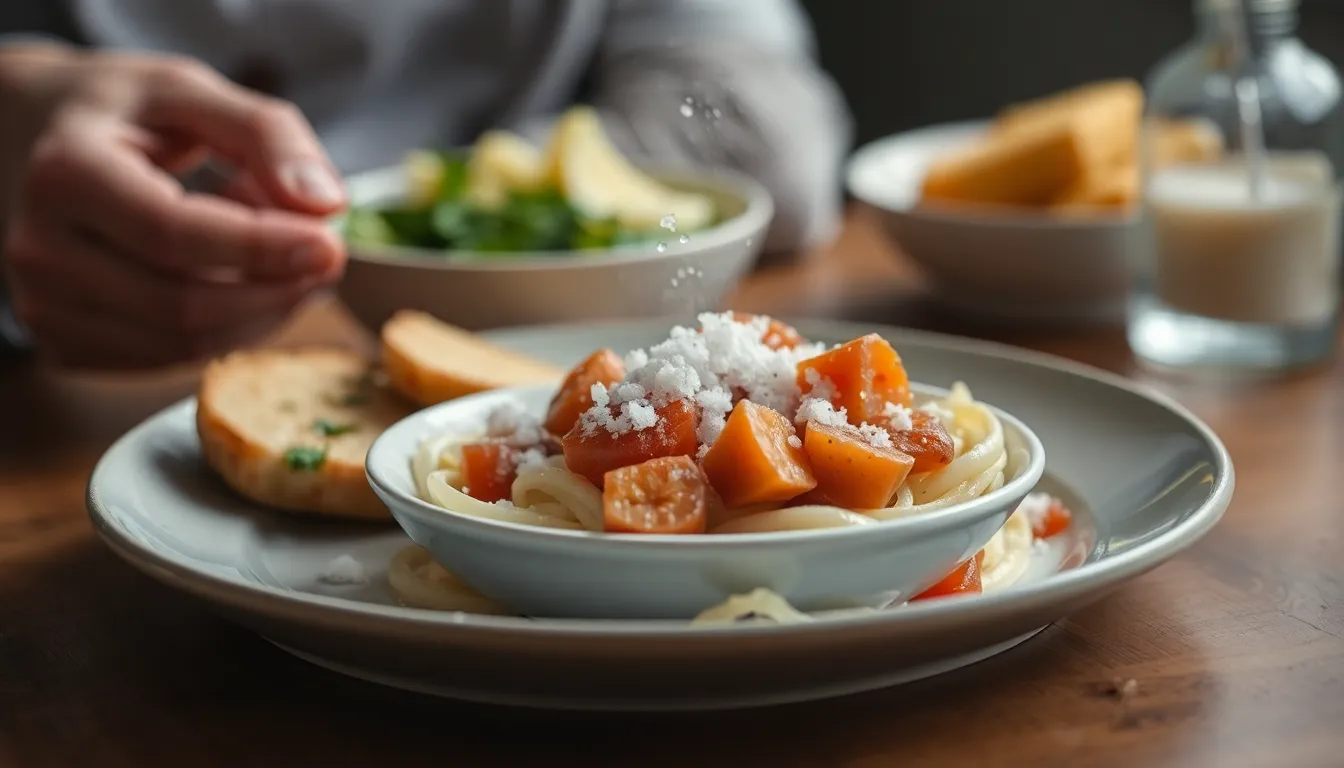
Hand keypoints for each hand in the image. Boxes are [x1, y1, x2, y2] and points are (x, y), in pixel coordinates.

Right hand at [0, 45, 346, 369]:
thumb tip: (325, 204)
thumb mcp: (191, 91)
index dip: (262, 248)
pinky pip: (166, 360)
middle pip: (182, 305)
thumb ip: (266, 135)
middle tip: (329, 260)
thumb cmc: (119, 112)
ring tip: (286, 263)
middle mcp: (41, 249)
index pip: (176, 235)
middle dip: (275, 292)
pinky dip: (225, 331)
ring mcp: (44, 305)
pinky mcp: (63, 342)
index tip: (331, 244)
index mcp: (67, 173)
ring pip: (182, 345)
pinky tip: (241, 285)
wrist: (30, 137)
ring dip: (259, 314)